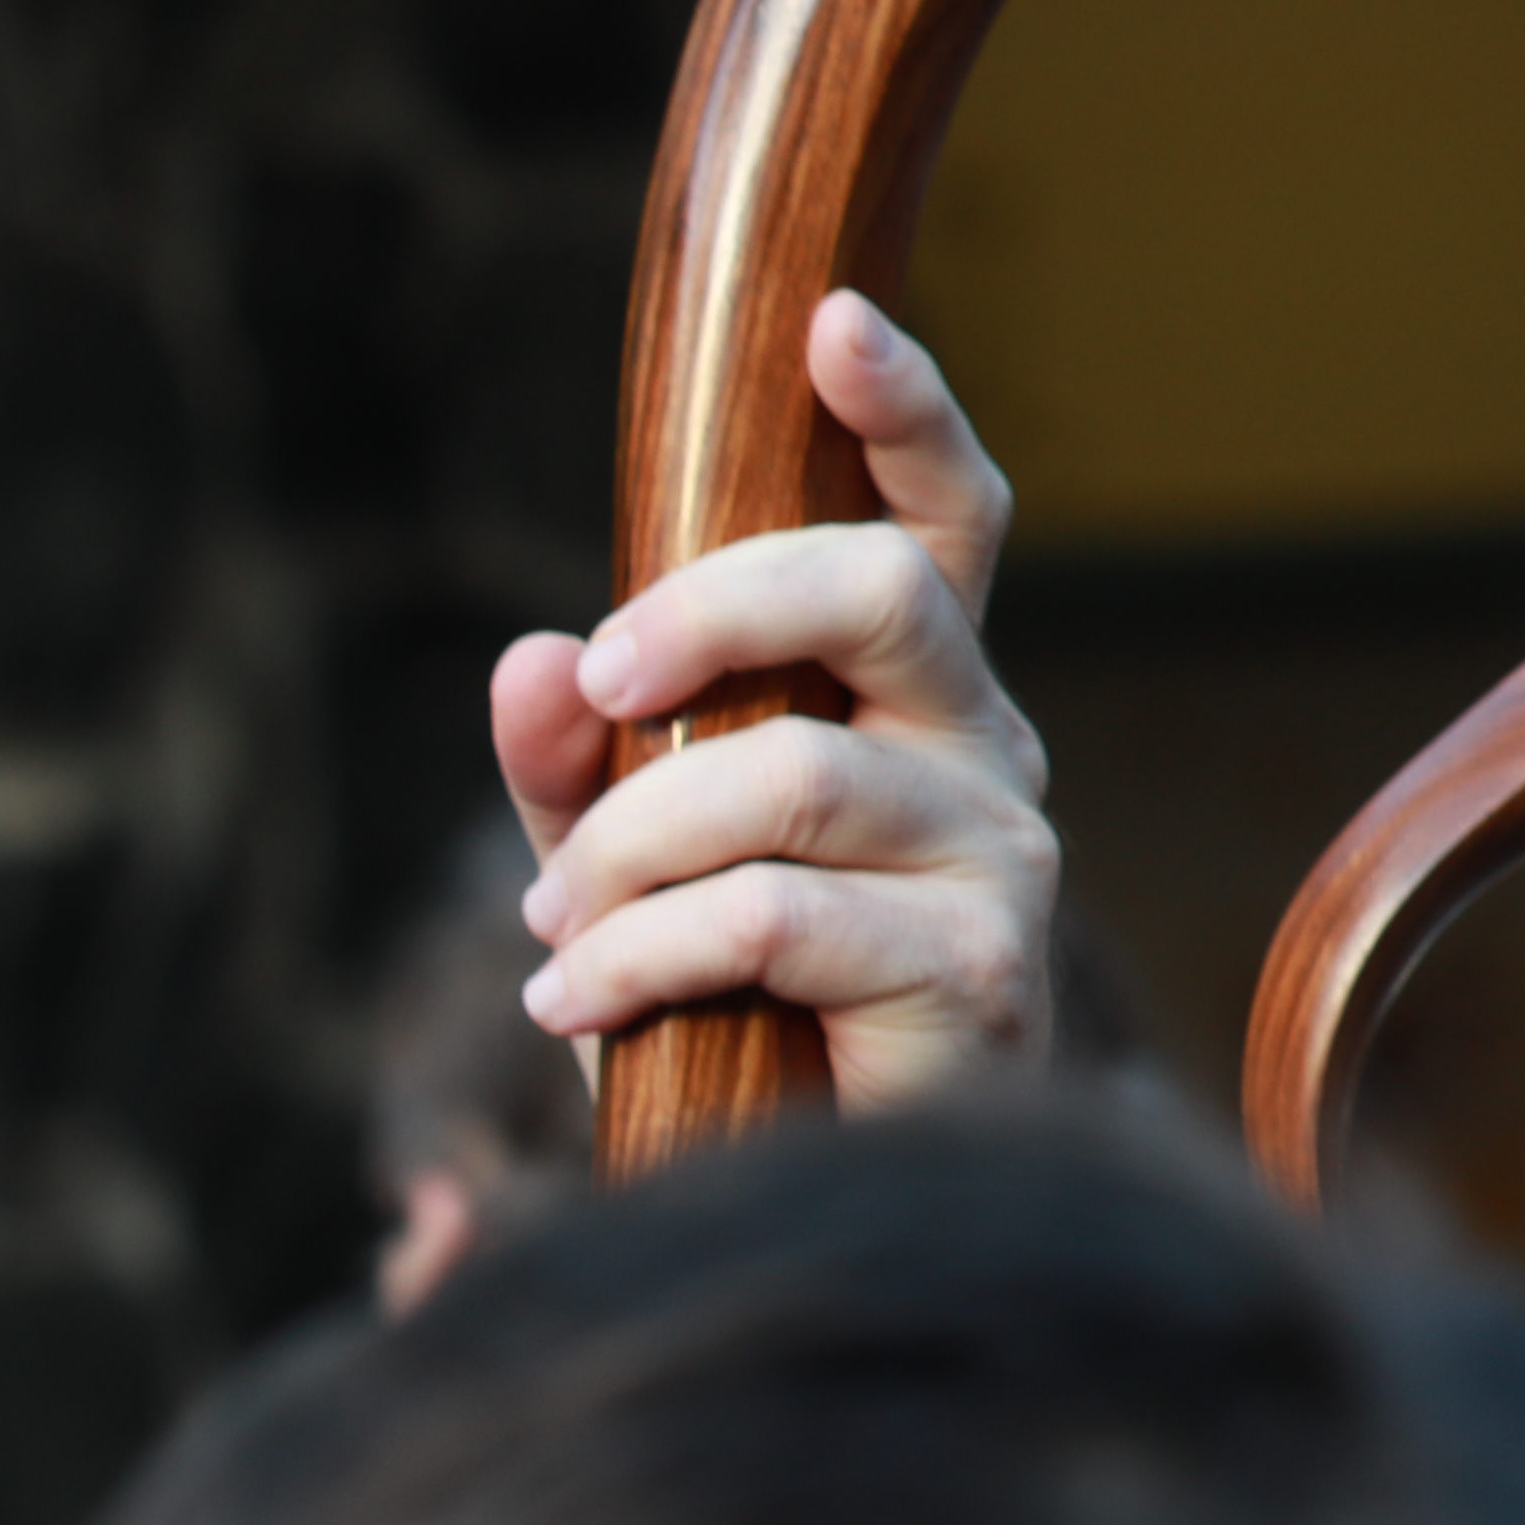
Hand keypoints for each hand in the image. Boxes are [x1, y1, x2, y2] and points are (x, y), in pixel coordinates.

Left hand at [486, 288, 1058, 1113]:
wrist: (794, 1202)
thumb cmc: (720, 1012)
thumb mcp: (613, 863)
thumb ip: (576, 760)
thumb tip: (525, 657)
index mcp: (914, 700)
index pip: (945, 524)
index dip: (905, 414)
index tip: (831, 321)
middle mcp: (986, 756)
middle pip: (883, 594)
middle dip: (710, 613)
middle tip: (592, 681)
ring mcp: (1000, 863)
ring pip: (798, 776)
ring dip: (632, 848)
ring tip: (551, 931)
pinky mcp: (977, 979)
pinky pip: (778, 917)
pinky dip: (640, 954)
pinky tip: (571, 1004)